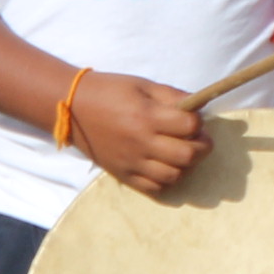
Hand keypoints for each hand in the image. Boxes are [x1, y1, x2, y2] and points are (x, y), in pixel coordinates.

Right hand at [66, 72, 208, 195]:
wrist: (71, 108)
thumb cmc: (111, 91)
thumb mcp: (145, 85)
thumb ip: (174, 97)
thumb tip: (200, 106)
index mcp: (147, 117)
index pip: (190, 126)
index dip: (199, 122)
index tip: (193, 118)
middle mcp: (140, 143)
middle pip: (188, 155)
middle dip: (202, 146)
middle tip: (197, 138)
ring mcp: (130, 162)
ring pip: (174, 175)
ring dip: (186, 165)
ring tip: (182, 152)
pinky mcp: (122, 175)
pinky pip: (154, 187)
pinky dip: (166, 179)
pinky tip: (166, 165)